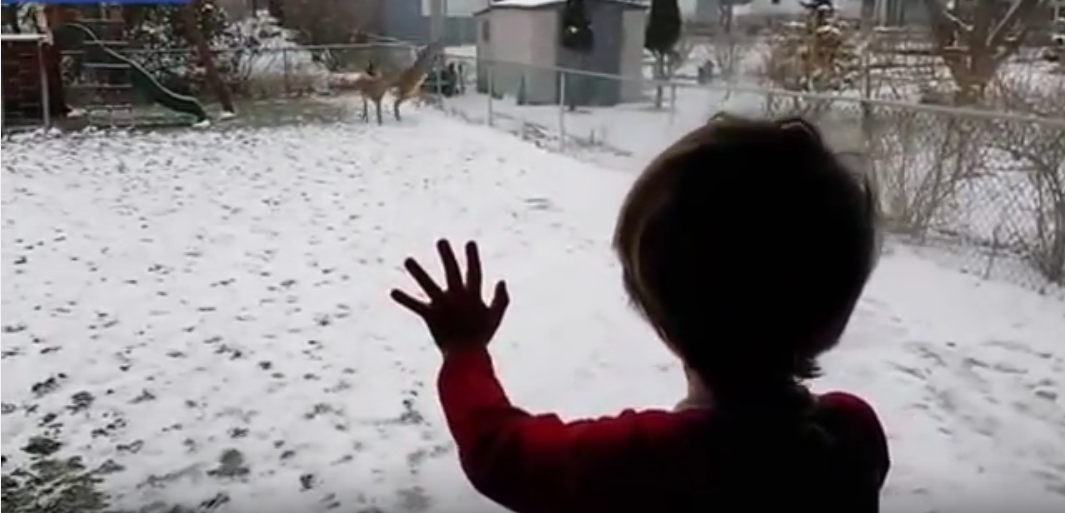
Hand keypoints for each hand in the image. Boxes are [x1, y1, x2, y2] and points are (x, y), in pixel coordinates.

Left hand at [391, 240, 509, 353]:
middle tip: (441, 241)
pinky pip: (415, 306)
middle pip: (451, 272)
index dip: (472, 257)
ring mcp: (442, 306)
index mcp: (473, 296)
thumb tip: (502, 281)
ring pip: (428, 285)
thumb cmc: (481, 336)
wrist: (466, 355)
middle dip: (446, 256)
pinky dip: (404, 299)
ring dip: (418, 272)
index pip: (473, 272)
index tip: (469, 243)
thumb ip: (501, 299)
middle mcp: (457, 297)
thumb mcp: (495, 317)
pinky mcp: (430, 316)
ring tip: (407, 260)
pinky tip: (393, 291)